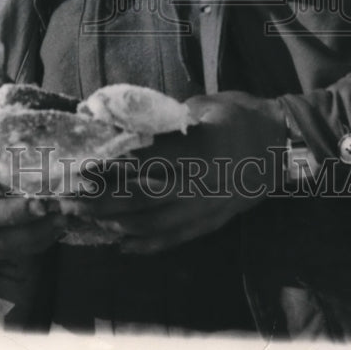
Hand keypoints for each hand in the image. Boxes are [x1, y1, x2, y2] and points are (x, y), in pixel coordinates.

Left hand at [60, 91, 285, 254]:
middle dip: (99, 201)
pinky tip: (120, 243)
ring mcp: (204, 210)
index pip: (141, 163)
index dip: (107, 167)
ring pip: (150, 224)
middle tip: (67, 199)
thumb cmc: (240, 115)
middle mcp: (197, 186)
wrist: (283, 145)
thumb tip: (119, 120)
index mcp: (195, 152)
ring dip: (113, 223)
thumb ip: (163, 117)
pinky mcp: (210, 223)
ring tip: (84, 218)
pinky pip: (172, 240)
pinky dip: (143, 244)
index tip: (78, 166)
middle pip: (138, 199)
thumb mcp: (202, 105)